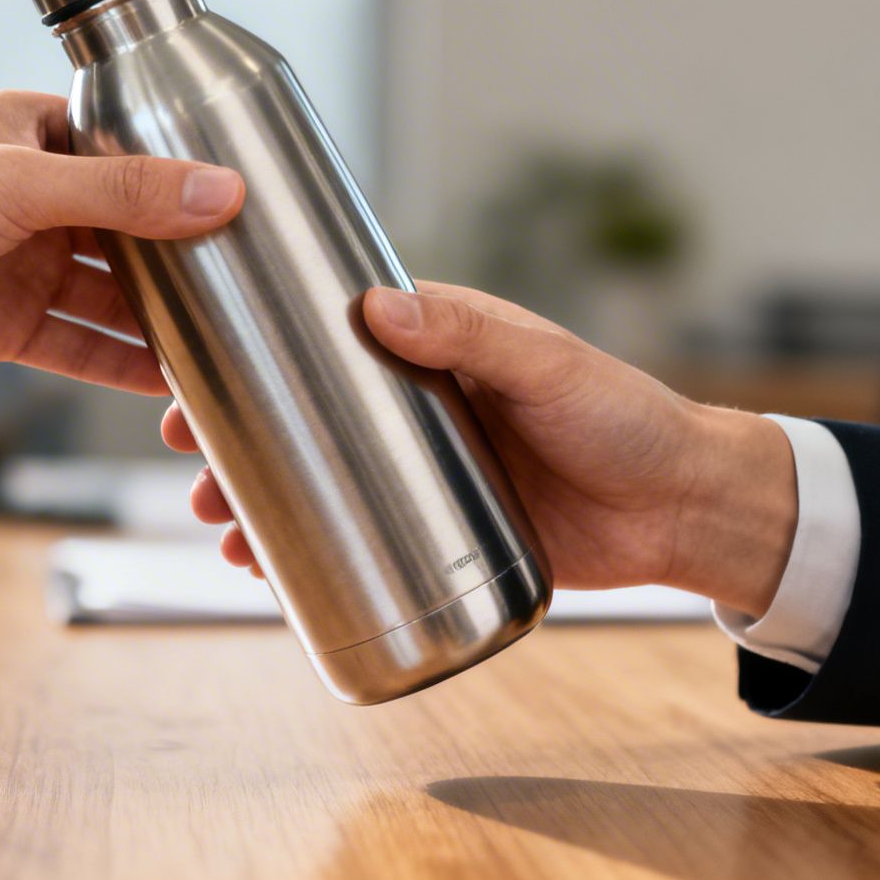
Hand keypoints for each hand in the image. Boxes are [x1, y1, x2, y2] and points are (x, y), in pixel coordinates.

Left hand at [0, 90, 242, 393]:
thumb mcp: (18, 181)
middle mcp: (35, 199)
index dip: (190, 180)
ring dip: (162, 320)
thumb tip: (218, 190)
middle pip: (132, 233)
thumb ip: (122, 192)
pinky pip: (77, 346)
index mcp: (37, 135)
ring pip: (111, 296)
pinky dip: (121, 365)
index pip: (135, 153)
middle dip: (186, 259)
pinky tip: (171, 384)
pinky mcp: (1, 324)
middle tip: (257, 282)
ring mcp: (20, 263)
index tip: (252, 205)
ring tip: (229, 341)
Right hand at [163, 281, 800, 615]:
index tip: (201, 375)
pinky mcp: (445, 531)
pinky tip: (269, 572)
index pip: (324, 338)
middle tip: (196, 469)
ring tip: (222, 530)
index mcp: (434, 345)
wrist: (683, 508)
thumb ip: (471, 334)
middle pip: (306, 417)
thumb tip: (381, 306)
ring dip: (265, 502)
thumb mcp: (546, 365)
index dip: (259, 354)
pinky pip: (363, 541)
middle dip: (241, 442)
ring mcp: (427, 471)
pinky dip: (311, 555)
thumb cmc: (625, 415)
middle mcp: (418, 404)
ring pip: (323, 482)